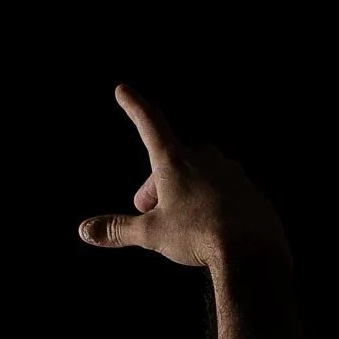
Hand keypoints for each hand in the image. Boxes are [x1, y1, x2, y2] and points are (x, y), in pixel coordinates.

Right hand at [78, 86, 288, 270]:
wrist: (252, 248)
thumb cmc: (198, 235)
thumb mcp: (151, 234)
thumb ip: (118, 229)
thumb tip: (86, 230)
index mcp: (175, 161)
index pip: (149, 124)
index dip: (133, 107)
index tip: (123, 90)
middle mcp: (203, 158)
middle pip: (170, 162)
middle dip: (156, 186)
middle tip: (150, 214)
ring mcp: (228, 170)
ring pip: (196, 176)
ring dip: (183, 194)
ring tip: (183, 226)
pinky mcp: (246, 187)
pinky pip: (220, 190)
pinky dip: (209, 204)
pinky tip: (210, 229)